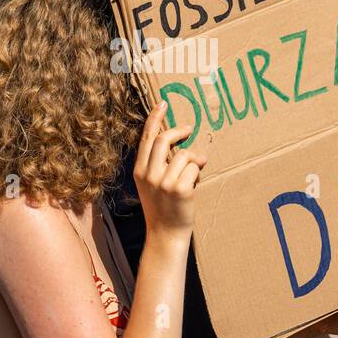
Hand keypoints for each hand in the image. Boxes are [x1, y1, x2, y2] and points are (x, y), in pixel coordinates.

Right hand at [134, 101, 205, 240]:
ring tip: (194, 171)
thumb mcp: (149, 184)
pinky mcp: (180, 189)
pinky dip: (198, 172)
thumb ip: (155, 163)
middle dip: (179, 131)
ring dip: (193, 159)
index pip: (147, 138)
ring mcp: (164, 182)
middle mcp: (149, 174)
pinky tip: (195, 183)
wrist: (165, 233)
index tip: (163, 103)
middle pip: (164, 139)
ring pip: (184, 154)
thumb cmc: (161, 207)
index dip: (155, 118)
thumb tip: (171, 139)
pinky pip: (194, 167)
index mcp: (139, 171)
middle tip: (189, 128)